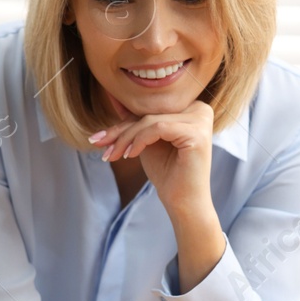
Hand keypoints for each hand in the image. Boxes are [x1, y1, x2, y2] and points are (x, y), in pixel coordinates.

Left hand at [90, 98, 225, 288]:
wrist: (183, 202)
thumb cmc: (168, 173)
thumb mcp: (146, 141)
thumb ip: (136, 119)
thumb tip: (114, 97)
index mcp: (192, 108)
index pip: (150, 110)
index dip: (123, 124)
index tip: (98, 137)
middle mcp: (200, 109)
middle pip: (149, 113)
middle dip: (120, 131)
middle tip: (98, 144)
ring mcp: (201, 120)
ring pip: (150, 120)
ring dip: (125, 138)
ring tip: (111, 155)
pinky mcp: (197, 133)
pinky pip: (158, 128)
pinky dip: (139, 141)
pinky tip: (129, 156)